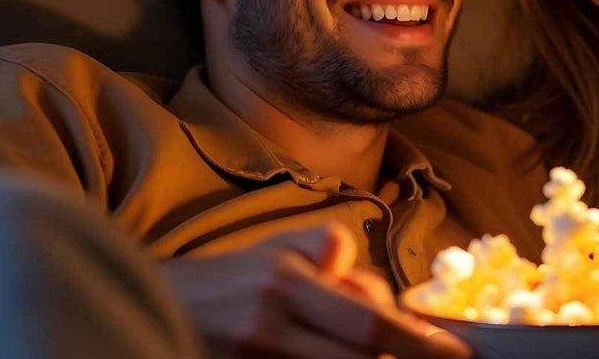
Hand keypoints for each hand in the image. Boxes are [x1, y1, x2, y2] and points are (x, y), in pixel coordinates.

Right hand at [158, 223, 469, 358]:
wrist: (139, 306)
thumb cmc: (221, 284)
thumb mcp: (270, 252)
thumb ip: (319, 250)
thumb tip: (351, 258)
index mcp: (284, 284)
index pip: (370, 325)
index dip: (421, 345)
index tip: (459, 356)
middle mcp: (269, 328)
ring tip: (384, 357)